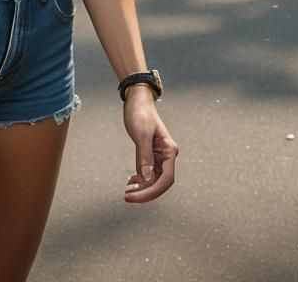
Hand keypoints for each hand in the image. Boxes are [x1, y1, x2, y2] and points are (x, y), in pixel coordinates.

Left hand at [122, 87, 177, 202]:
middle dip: (145, 192)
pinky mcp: (150, 156)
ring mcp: (159, 157)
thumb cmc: (141, 113)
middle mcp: (167, 156)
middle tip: (128, 197)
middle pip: (160, 183)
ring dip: (142, 188)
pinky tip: (130, 182)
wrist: (137, 101)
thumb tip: (146, 179)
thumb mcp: (142, 134)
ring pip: (153, 180)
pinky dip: (140, 181)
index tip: (136, 196)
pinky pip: (148, 174)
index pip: (166, 179)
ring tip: (127, 191)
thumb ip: (145, 157)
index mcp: (169, 151)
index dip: (152, 191)